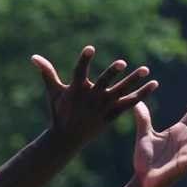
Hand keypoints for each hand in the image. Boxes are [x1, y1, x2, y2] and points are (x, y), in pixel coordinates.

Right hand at [33, 46, 157, 150]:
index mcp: (76, 90)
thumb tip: (32, 57)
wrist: (66, 138)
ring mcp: (103, 107)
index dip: (84, 60)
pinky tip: (154, 84)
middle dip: (112, 73)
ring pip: (121, 92)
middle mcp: (91, 97)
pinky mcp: (112, 115)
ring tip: (145, 69)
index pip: (80, 71)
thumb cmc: (59, 112)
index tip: (90, 48)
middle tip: (122, 62)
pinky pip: (130, 103)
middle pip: (103, 82)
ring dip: (133, 81)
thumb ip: (46, 72)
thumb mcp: (53, 92)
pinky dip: (142, 94)